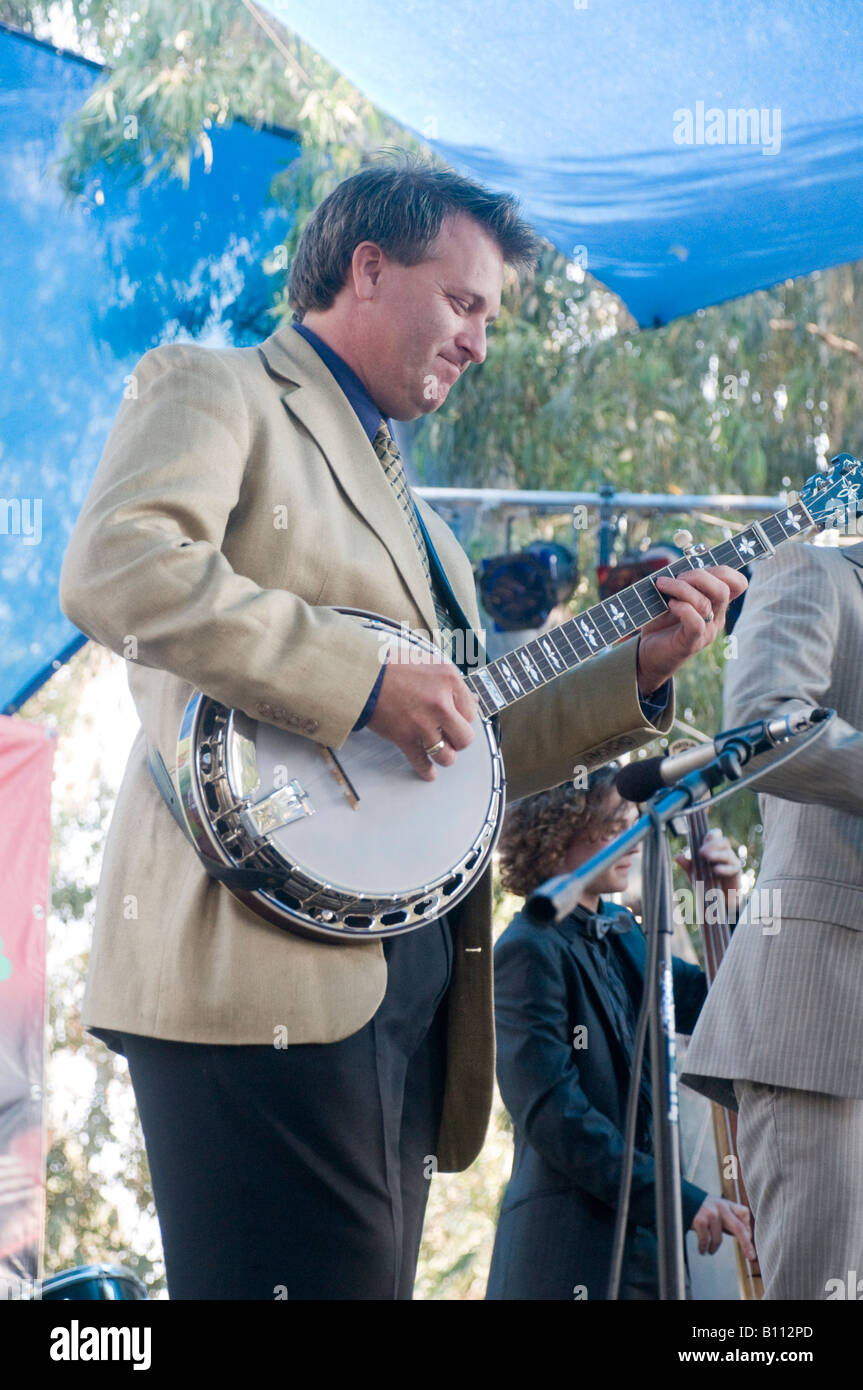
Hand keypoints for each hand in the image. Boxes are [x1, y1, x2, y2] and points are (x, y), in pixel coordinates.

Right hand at [366, 644, 478, 780]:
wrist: (361, 674)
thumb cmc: (391, 665)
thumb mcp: (429, 662)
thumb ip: (450, 682)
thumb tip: (471, 699)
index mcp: (449, 680)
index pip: (472, 711)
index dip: (462, 716)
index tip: (454, 717)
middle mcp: (440, 703)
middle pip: (465, 738)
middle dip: (458, 740)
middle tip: (449, 735)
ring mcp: (422, 723)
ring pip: (447, 756)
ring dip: (444, 756)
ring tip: (439, 751)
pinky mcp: (404, 737)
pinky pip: (421, 762)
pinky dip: (426, 770)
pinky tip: (429, 773)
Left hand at [637, 566, 746, 695]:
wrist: (647, 653)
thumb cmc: (660, 621)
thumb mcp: (672, 596)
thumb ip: (680, 581)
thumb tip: (676, 565)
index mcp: (716, 603)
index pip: (738, 583)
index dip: (724, 570)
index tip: (699, 566)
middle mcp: (716, 617)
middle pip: (723, 589)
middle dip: (698, 576)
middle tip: (677, 577)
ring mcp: (706, 632)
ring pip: (706, 604)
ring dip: (681, 589)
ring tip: (662, 586)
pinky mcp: (691, 643)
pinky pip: (696, 622)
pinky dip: (682, 609)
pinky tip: (670, 605)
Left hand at [675, 828, 741, 896]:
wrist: (718, 900)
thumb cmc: (707, 883)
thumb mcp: (694, 874)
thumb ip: (687, 865)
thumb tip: (677, 856)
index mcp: (715, 849)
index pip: (716, 835)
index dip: (711, 834)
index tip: (701, 840)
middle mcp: (725, 853)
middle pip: (723, 841)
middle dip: (712, 844)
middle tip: (701, 852)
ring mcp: (732, 863)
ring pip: (728, 853)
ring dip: (717, 854)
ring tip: (706, 857)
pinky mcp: (736, 874)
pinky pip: (733, 868)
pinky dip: (724, 868)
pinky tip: (716, 870)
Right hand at [691, 1195, 755, 1259]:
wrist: (679, 1198)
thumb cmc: (701, 1207)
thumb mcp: (717, 1208)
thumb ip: (729, 1219)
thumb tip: (745, 1236)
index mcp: (726, 1204)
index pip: (744, 1213)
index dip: (748, 1228)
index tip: (749, 1240)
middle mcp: (720, 1207)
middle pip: (738, 1227)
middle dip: (746, 1244)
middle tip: (750, 1256)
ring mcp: (710, 1214)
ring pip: (719, 1238)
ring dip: (714, 1248)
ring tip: (710, 1250)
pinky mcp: (699, 1221)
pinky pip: (706, 1241)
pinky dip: (704, 1248)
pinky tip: (702, 1249)